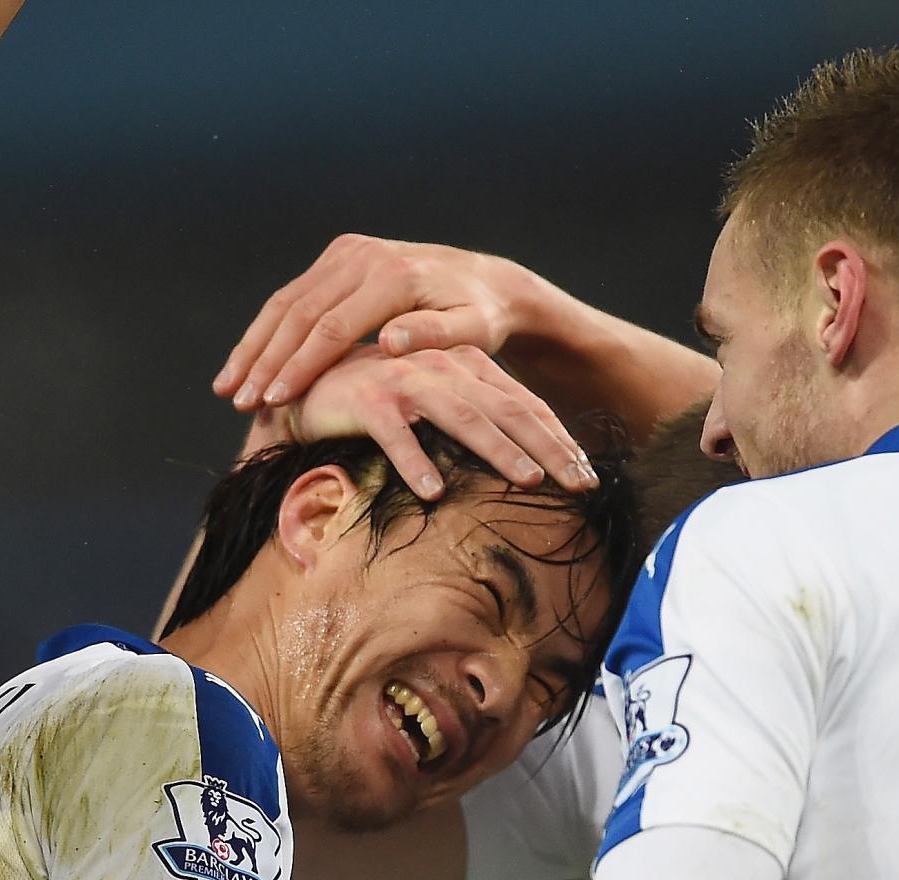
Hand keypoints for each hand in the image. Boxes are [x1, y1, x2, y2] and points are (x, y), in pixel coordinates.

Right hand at [216, 234, 541, 415]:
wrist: (486, 281)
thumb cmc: (481, 318)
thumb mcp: (473, 333)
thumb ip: (434, 337)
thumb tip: (388, 344)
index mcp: (391, 276)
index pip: (331, 327)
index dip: (298, 367)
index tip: (271, 402)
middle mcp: (363, 256)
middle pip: (299, 313)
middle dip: (263, 361)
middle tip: (236, 403)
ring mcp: (348, 252)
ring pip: (287, 302)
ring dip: (254, 347)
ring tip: (226, 388)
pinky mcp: (340, 256)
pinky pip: (293, 296)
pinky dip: (266, 332)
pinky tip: (246, 364)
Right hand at [256, 344, 591, 501]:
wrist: (309, 381)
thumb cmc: (380, 399)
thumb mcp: (435, 406)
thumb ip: (473, 423)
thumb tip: (526, 467)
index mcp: (466, 368)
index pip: (525, 405)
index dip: (561, 440)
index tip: (589, 478)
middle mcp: (444, 369)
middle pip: (509, 410)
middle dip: (551, 448)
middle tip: (583, 485)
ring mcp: (406, 381)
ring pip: (463, 417)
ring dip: (499, 451)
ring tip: (529, 482)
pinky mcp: (367, 399)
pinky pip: (396, 434)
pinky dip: (414, 462)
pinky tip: (433, 493)